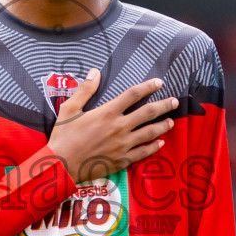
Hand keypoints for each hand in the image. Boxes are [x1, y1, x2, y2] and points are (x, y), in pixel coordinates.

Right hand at [47, 68, 179, 181]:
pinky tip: (160, 143)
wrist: (61, 164)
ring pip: (149, 133)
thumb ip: (85, 90)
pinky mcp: (122, 160)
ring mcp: (122, 145)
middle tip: (174, 101)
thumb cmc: (63, 136)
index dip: (148, 87)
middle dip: (164, 106)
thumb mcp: (69, 109)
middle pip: (147, 113)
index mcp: (107, 113)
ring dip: (162, 126)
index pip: (132, 95)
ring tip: (171, 121)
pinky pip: (143, 153)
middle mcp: (119, 127)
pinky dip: (154, 147)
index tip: (159, 82)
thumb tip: (95, 71)